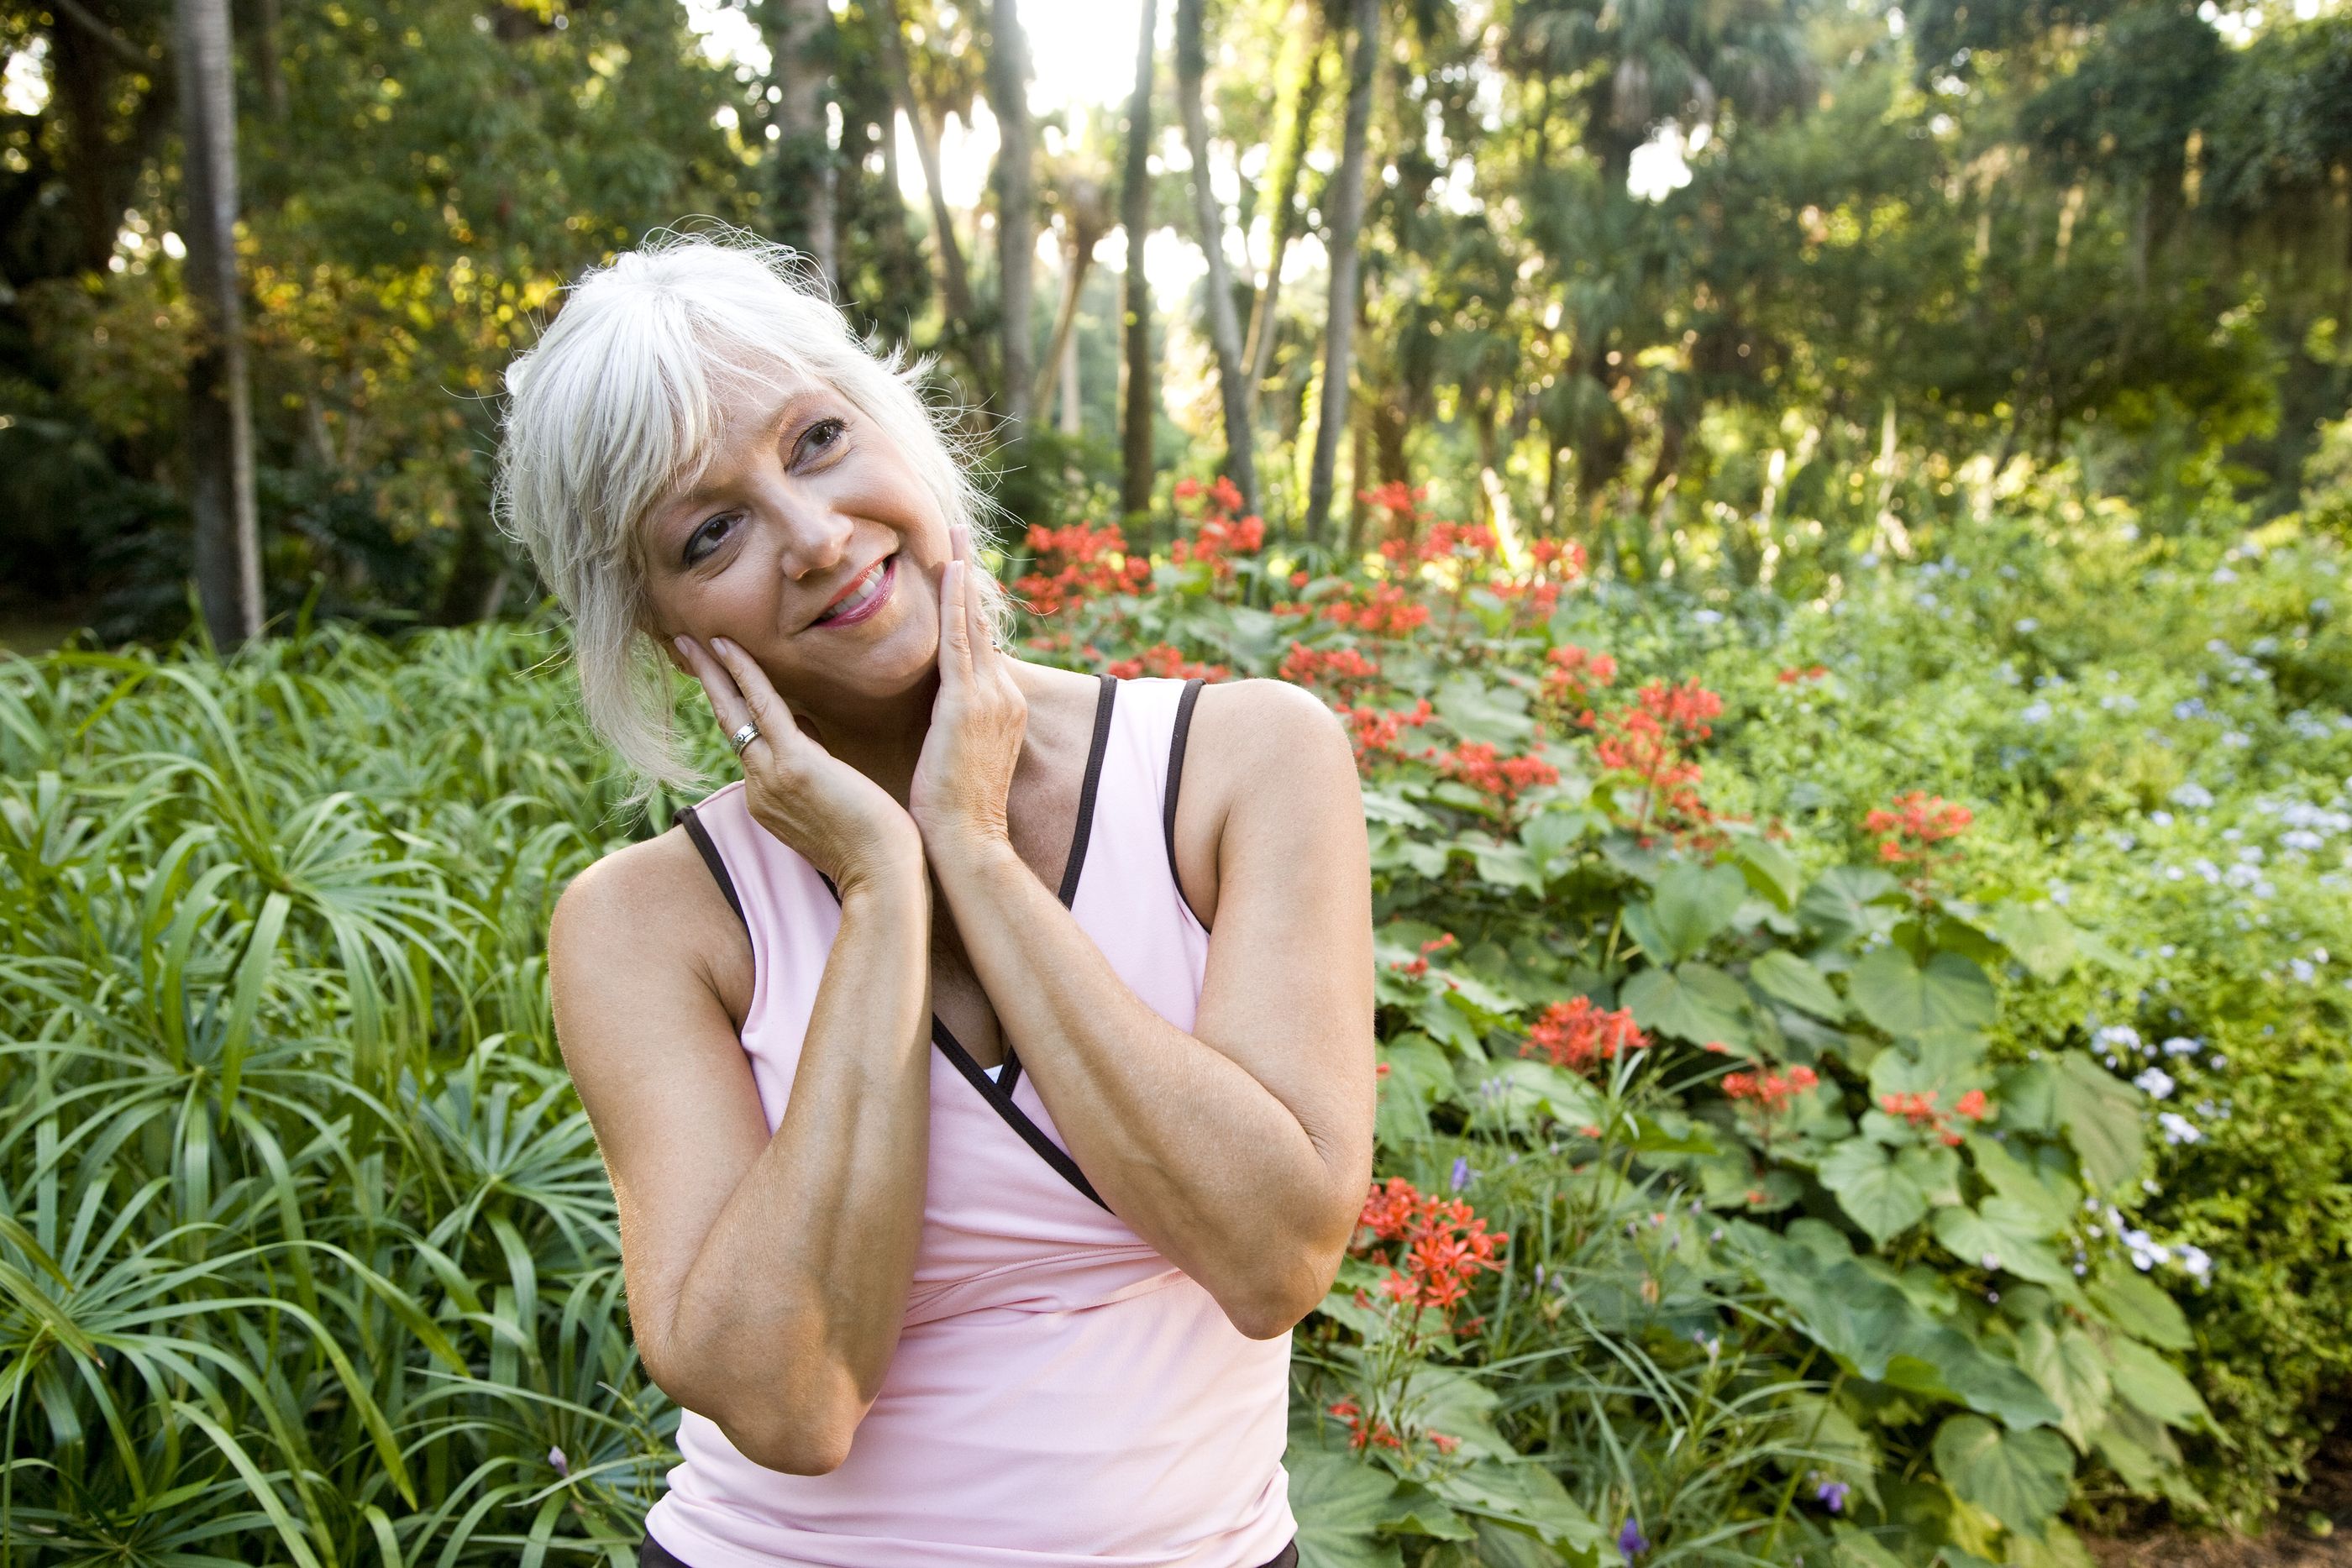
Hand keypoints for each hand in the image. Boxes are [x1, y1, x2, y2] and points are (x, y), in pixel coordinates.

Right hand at [675, 634, 924, 896]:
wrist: (881, 876)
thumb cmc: (873, 847)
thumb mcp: (833, 804)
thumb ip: (816, 769)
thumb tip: (813, 737)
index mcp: (768, 799)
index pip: (748, 743)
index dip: (735, 706)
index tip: (725, 678)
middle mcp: (759, 787)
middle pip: (728, 723)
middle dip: (707, 682)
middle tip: (685, 646)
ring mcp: (770, 776)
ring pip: (735, 711)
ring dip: (714, 670)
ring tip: (695, 639)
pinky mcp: (793, 763)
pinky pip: (761, 706)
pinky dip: (744, 672)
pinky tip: (727, 646)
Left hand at [908, 522, 1027, 858]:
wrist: (969, 844)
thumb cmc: (954, 815)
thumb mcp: (956, 762)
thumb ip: (951, 732)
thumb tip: (935, 723)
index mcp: (1001, 710)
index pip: (980, 647)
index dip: (968, 607)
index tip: (957, 572)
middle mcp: (1004, 696)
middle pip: (982, 624)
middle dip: (970, 576)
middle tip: (958, 531)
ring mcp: (991, 697)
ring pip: (973, 622)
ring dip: (962, 574)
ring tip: (954, 533)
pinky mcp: (969, 703)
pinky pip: (961, 639)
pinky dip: (955, 602)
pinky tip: (950, 569)